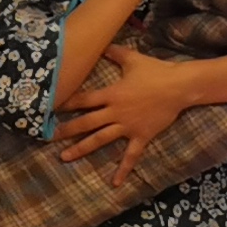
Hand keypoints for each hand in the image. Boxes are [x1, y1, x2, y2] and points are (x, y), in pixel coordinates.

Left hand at [54, 50, 224, 185]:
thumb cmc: (156, 71)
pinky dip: (123, 169)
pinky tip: (114, 183)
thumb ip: (114, 53)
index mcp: (112, 94)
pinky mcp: (140, 136)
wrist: (179, 87)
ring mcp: (127, 126)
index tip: (50, 108)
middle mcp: (115, 112)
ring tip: (64, 157)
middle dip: (66, 130)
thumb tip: (101, 43)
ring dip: (81, 148)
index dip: (66, 103)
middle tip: (47, 137)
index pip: (83, 100)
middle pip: (86, 123)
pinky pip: (130, 155)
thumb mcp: (133, 59)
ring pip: (100, 139)